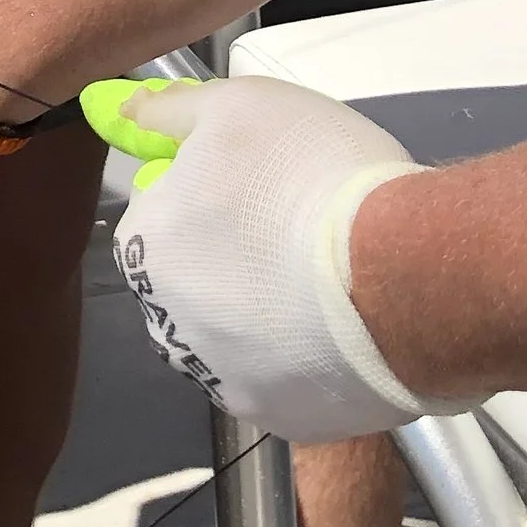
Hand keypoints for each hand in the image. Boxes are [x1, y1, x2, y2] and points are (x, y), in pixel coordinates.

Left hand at [81, 74, 438, 438]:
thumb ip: (171, 113)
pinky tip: (342, 331)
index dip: (211, 194)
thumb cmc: (312, 174)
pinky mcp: (282, 419)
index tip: (261, 187)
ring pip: (235, 338)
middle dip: (232, 259)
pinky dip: (304, 360)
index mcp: (147, 248)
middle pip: (193, 281)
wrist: (403, 271)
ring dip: (265, 314)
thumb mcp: (238, 107)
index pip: (161, 214)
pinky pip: (284, 381)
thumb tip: (124, 110)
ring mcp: (224, 380)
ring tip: (328, 284)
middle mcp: (168, 325)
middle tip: (298, 231)